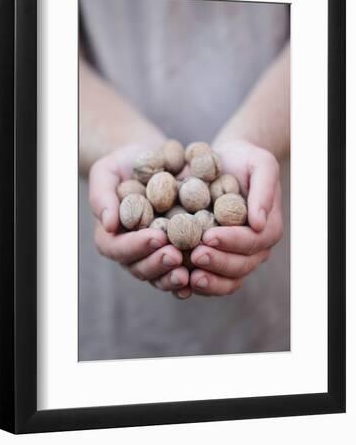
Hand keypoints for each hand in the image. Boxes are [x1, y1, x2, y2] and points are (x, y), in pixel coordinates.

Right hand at [89, 144, 190, 293]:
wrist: (156, 159)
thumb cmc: (125, 163)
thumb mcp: (106, 171)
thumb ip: (102, 196)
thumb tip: (108, 225)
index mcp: (111, 235)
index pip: (117, 248)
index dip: (136, 246)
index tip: (157, 237)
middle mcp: (132, 251)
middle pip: (140, 268)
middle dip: (158, 264)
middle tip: (176, 256)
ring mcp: (155, 255)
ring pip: (160, 276)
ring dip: (173, 276)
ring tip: (189, 272)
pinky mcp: (178, 253)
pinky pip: (183, 271)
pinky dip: (193, 277)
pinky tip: (205, 274)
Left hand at [188, 140, 283, 295]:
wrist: (224, 162)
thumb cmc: (244, 159)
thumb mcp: (261, 164)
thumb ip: (264, 190)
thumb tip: (260, 223)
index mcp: (267, 228)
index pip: (252, 241)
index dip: (231, 241)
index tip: (208, 237)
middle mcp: (253, 248)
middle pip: (240, 265)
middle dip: (217, 263)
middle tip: (195, 256)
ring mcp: (234, 257)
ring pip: (226, 280)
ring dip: (208, 282)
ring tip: (187, 278)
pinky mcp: (215, 258)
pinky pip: (208, 278)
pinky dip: (195, 285)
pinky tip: (178, 283)